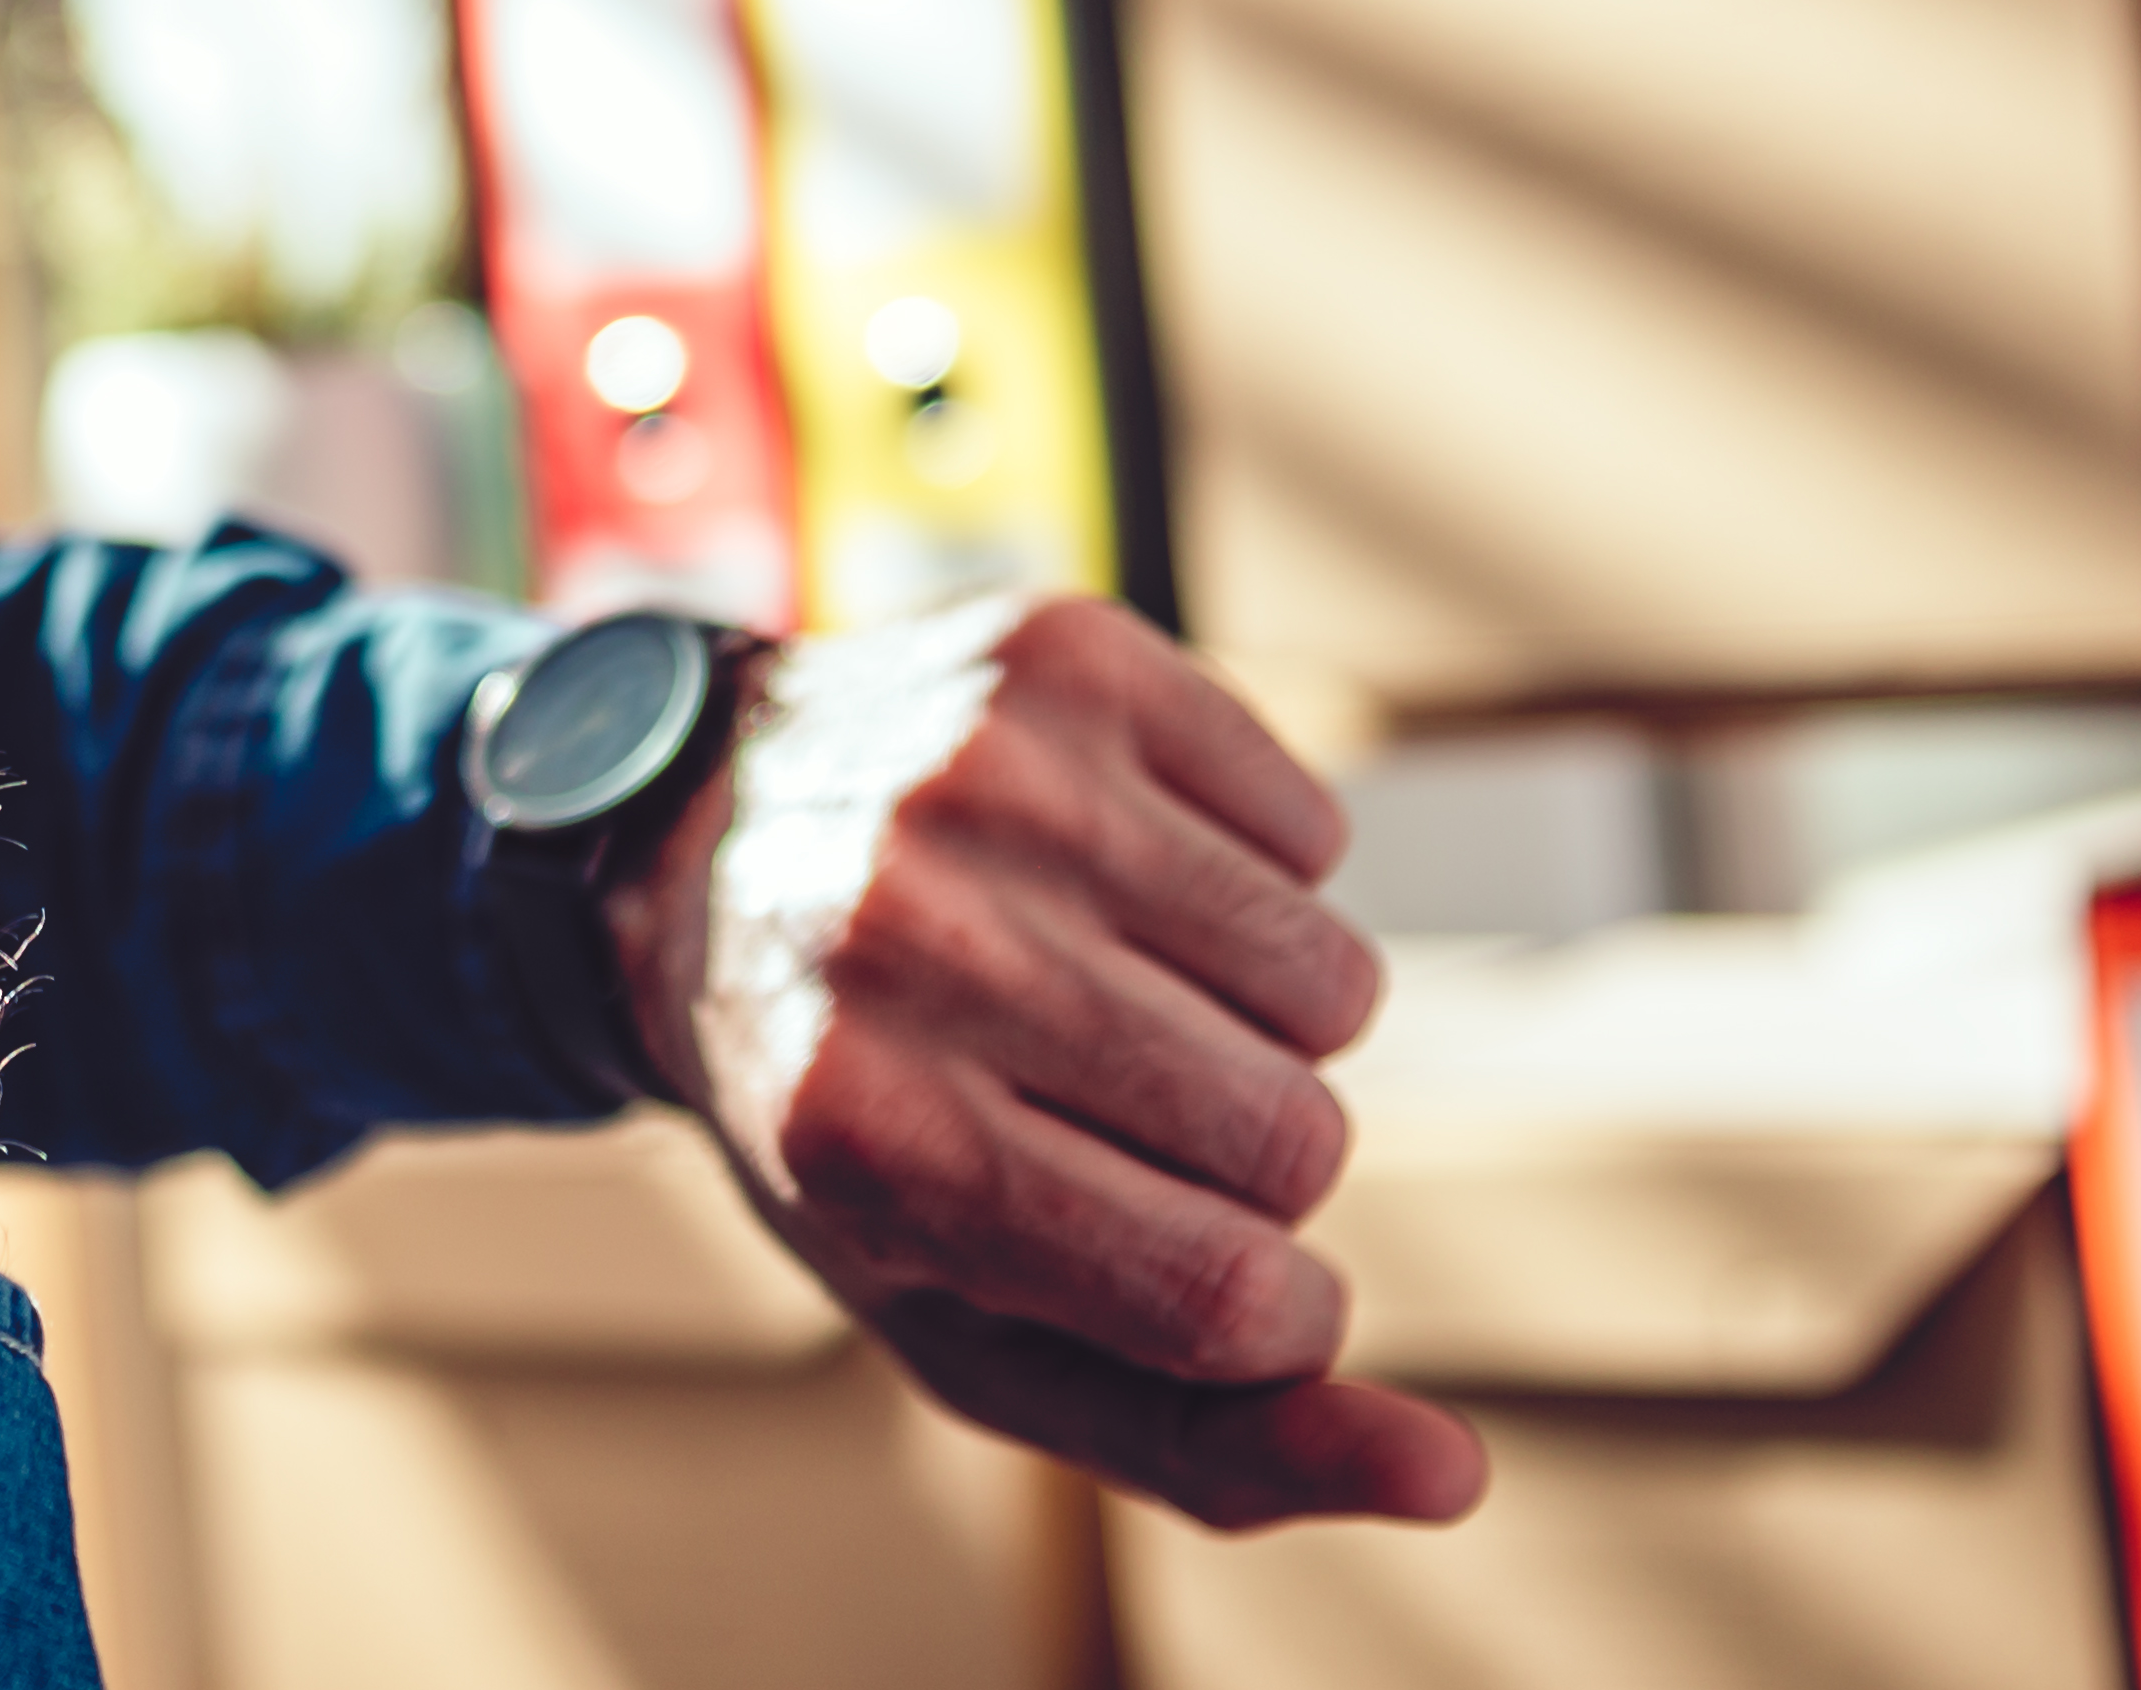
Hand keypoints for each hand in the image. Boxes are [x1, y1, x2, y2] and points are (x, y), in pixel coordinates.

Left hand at [602, 596, 1486, 1531]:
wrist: (686, 856)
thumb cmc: (855, 1130)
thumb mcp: (975, 1330)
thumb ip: (1206, 1444)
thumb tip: (1455, 1481)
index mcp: (874, 1137)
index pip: (1226, 1297)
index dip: (1267, 1311)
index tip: (1191, 1270)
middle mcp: (917, 938)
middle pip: (1295, 1140)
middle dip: (1245, 1158)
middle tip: (1094, 1107)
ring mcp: (991, 776)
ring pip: (1335, 983)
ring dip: (1259, 1018)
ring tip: (1105, 987)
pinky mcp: (1066, 658)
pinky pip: (1318, 828)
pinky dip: (1253, 875)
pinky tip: (1110, 873)